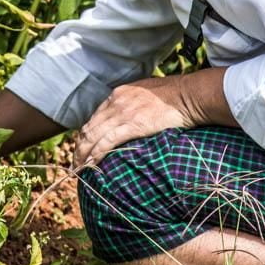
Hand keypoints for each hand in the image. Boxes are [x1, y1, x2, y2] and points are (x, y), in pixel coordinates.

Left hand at [73, 76, 195, 168]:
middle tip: (75, 163)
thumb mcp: (146, 94)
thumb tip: (131, 118)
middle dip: (79, 147)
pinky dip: (96, 154)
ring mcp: (123, 113)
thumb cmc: (174, 96)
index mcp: (118, 94)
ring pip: (93, 136)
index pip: (95, 117)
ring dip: (83, 154)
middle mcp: (116, 102)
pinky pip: (107, 142)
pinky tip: (91, 165)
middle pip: (89, 127)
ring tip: (79, 169)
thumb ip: (134, 104)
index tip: (83, 148)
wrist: (188, 95)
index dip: (86, 135)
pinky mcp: (132, 125)